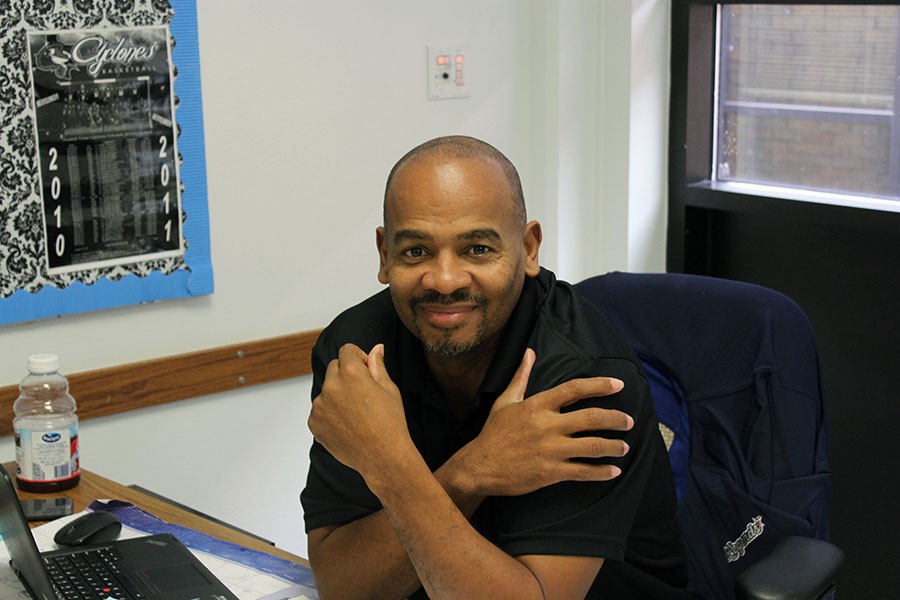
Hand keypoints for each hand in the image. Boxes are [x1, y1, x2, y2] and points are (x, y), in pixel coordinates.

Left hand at [308, 343, 413, 477]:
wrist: (382, 457)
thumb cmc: (390, 423)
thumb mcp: (389, 389)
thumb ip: (378, 365)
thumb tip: (376, 349)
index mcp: (350, 373)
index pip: (347, 350)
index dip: (359, 358)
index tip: (366, 371)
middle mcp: (331, 386)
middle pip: (334, 368)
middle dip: (346, 375)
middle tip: (363, 395)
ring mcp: (320, 406)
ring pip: (326, 390)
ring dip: (337, 395)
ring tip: (356, 414)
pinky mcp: (314, 423)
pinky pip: (320, 410)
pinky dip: (330, 414)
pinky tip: (347, 425)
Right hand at [450, 349, 633, 497]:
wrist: (479, 466)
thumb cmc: (493, 433)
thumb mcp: (505, 401)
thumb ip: (522, 377)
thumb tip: (530, 353)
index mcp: (537, 405)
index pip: (575, 389)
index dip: (599, 385)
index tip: (618, 384)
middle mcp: (547, 425)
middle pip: (591, 418)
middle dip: (616, 419)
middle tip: (629, 421)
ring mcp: (550, 450)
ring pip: (592, 446)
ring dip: (613, 446)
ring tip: (625, 447)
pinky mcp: (550, 472)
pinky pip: (583, 471)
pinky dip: (601, 471)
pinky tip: (613, 471)